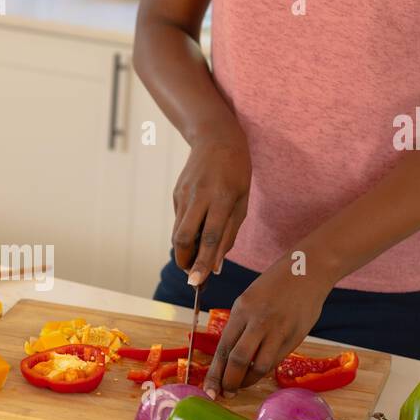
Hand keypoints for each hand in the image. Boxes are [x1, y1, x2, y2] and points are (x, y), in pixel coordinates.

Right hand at [171, 135, 250, 283]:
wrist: (215, 137)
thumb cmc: (237, 171)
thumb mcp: (243, 201)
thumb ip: (230, 232)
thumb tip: (217, 264)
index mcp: (223, 197)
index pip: (211, 236)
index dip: (203, 261)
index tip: (197, 282)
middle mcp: (200, 196)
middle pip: (185, 238)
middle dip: (185, 261)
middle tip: (193, 274)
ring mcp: (184, 194)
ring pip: (178, 233)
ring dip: (184, 251)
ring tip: (195, 257)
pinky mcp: (176, 193)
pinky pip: (179, 220)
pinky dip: (186, 233)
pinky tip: (197, 227)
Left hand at [206, 257, 332, 395]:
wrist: (308, 270)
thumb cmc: (274, 285)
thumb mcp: (249, 300)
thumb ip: (240, 326)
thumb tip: (229, 356)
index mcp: (242, 310)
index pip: (224, 348)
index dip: (215, 373)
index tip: (209, 389)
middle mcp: (258, 321)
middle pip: (238, 359)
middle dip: (228, 382)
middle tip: (224, 394)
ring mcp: (279, 329)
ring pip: (259, 366)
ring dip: (247, 381)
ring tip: (240, 386)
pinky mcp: (296, 336)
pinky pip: (276, 360)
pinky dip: (264, 370)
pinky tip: (258, 373)